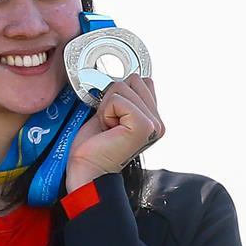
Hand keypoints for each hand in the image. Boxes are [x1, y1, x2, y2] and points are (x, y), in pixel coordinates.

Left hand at [65, 75, 164, 193]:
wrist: (87, 170)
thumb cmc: (94, 145)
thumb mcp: (112, 113)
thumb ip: (124, 97)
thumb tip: (122, 75)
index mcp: (154, 119)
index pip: (142, 80)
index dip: (120, 94)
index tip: (113, 116)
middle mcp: (158, 123)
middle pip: (134, 79)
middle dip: (113, 97)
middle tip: (109, 123)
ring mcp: (154, 125)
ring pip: (124, 86)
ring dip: (108, 105)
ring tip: (108, 127)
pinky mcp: (143, 126)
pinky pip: (118, 99)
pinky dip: (106, 112)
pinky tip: (108, 129)